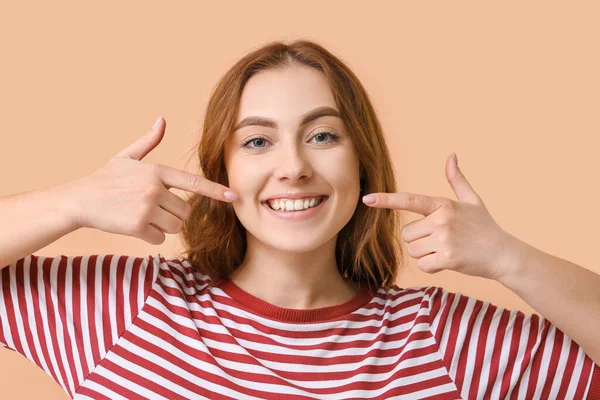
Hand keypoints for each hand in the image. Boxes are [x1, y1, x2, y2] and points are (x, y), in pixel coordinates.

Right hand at [65, 117, 237, 244]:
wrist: (80, 199)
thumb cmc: (106, 178)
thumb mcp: (127, 156)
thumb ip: (148, 141)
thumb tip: (161, 119)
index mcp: (157, 171)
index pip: (194, 183)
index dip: (216, 191)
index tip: (234, 197)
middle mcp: (155, 188)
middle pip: (185, 212)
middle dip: (174, 214)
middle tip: (153, 208)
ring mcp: (146, 207)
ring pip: (174, 227)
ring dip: (163, 226)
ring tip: (143, 216)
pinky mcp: (137, 226)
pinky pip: (158, 238)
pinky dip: (149, 236)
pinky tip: (134, 225)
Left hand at [362, 153, 514, 280]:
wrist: (503, 254)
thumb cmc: (485, 227)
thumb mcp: (472, 200)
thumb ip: (457, 180)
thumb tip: (451, 155)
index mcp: (443, 204)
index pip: (410, 200)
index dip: (387, 200)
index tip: (367, 199)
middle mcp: (441, 219)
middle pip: (407, 234)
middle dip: (419, 240)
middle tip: (442, 240)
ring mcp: (444, 239)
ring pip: (412, 250)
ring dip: (425, 254)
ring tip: (447, 250)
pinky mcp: (447, 258)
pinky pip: (422, 265)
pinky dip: (432, 266)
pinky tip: (449, 261)